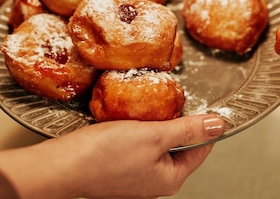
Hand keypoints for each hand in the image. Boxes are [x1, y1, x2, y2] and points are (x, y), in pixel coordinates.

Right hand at [0, 114, 225, 198]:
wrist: (60, 165)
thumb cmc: (103, 156)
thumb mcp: (154, 135)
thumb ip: (188, 129)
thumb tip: (219, 124)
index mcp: (171, 178)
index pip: (201, 146)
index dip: (202, 121)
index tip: (198, 100)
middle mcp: (156, 179)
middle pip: (179, 142)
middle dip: (174, 118)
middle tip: (165, 99)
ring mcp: (138, 174)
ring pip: (157, 139)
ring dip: (154, 120)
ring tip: (145, 106)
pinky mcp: (120, 165)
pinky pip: (139, 141)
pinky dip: (138, 126)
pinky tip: (129, 116)